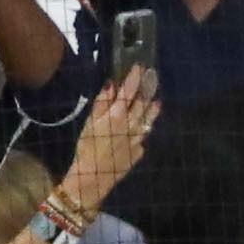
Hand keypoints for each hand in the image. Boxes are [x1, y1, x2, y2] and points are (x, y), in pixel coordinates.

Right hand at [65, 67, 160, 210]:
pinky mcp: (140, 150)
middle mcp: (132, 125)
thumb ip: (102, 103)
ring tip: (156, 98)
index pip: (129, 91)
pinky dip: (144, 128)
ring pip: (148, 119)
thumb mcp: (90, 122)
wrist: (93, 177)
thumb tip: (112, 84)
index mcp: (117, 115)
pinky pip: (143, 135)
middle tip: (152, 75)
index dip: (135, 78)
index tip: (140, 66)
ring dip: (153, 107)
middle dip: (148, 87)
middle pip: (143, 102)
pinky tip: (144, 125)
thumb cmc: (86, 147)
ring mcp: (138, 138)